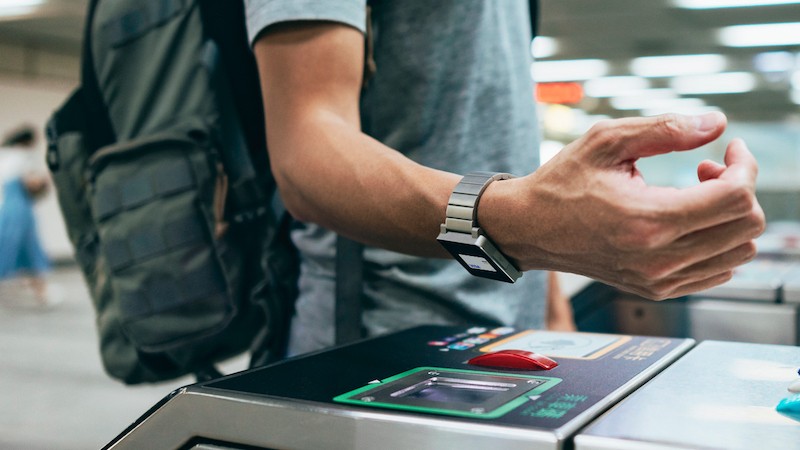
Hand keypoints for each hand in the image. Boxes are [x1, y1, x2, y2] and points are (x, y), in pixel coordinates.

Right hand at [485, 112, 765, 299]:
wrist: (530, 230)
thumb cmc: (562, 183)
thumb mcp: (605, 141)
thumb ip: (665, 128)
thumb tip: (717, 124)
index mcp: (647, 220)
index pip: (735, 198)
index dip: (745, 165)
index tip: (730, 148)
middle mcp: (658, 258)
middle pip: (746, 227)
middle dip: (741, 187)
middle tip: (707, 168)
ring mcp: (659, 280)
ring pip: (739, 252)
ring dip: (730, 216)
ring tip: (696, 193)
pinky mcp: (657, 290)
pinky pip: (719, 272)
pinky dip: (719, 241)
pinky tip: (688, 219)